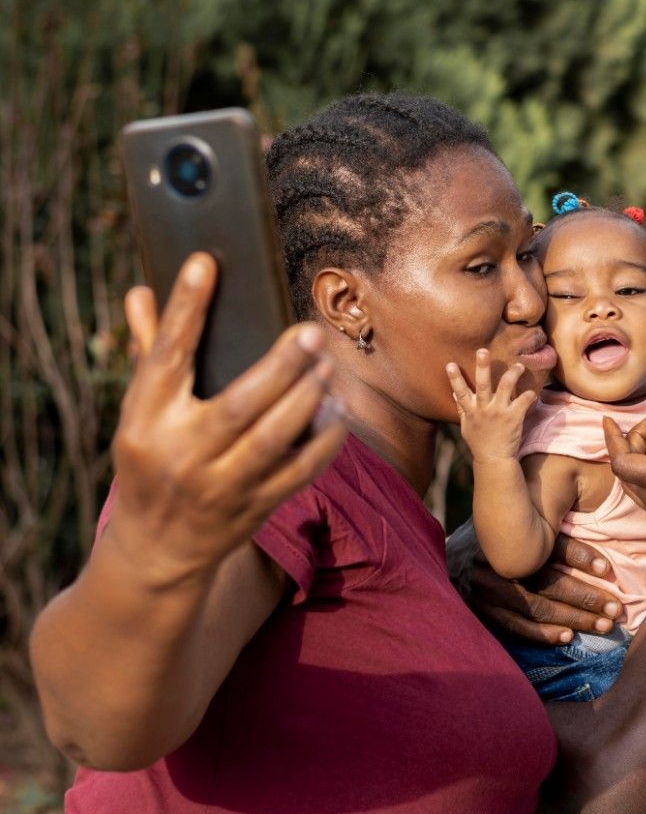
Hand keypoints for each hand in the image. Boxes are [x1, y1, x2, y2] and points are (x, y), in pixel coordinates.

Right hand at [107, 252, 345, 584]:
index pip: (165, 355)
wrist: (156, 549)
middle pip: (237, 404)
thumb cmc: (150, 462)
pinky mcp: (254, 508)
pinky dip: (324, 441)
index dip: (185, 309)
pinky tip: (338, 412)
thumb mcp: (139, 413)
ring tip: (328, 366)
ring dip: (308, 400)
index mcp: (146, 419)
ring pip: (274, 439)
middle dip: (280, 366)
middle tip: (311, 331)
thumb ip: (148, 351)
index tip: (205, 263)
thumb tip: (143, 290)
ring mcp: (220, 485)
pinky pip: (299, 472)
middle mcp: (182, 453)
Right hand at [447, 348, 537, 462]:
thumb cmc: (479, 443)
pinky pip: (523, 401)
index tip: (450, 364)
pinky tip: (534, 392)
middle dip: (482, 366)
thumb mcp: (466, 426)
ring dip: (513, 373)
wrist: (494, 460)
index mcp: (471, 410)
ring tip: (519, 365)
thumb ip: (461, 409)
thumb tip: (454, 394)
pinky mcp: (514, 417)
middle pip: (482, 384)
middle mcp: (484, 409)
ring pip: (506, 386)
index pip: (460, 392)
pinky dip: (529, 395)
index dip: (455, 378)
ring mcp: (499, 412)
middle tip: (483, 350)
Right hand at [447, 521, 622, 644]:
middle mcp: (493, 561)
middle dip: (586, 595)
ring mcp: (483, 588)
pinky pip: (514, 627)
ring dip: (573, 618)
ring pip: (535, 607)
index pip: (548, 544)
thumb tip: (593, 508)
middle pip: (546, 580)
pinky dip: (542, 633)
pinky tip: (567, 637)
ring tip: (603, 624)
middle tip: (616, 608)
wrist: (445, 555)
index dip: (579, 555)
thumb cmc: (496, 534)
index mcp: (507, 532)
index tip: (608, 569)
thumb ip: (546, 519)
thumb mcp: (516, 516)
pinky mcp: (478, 611)